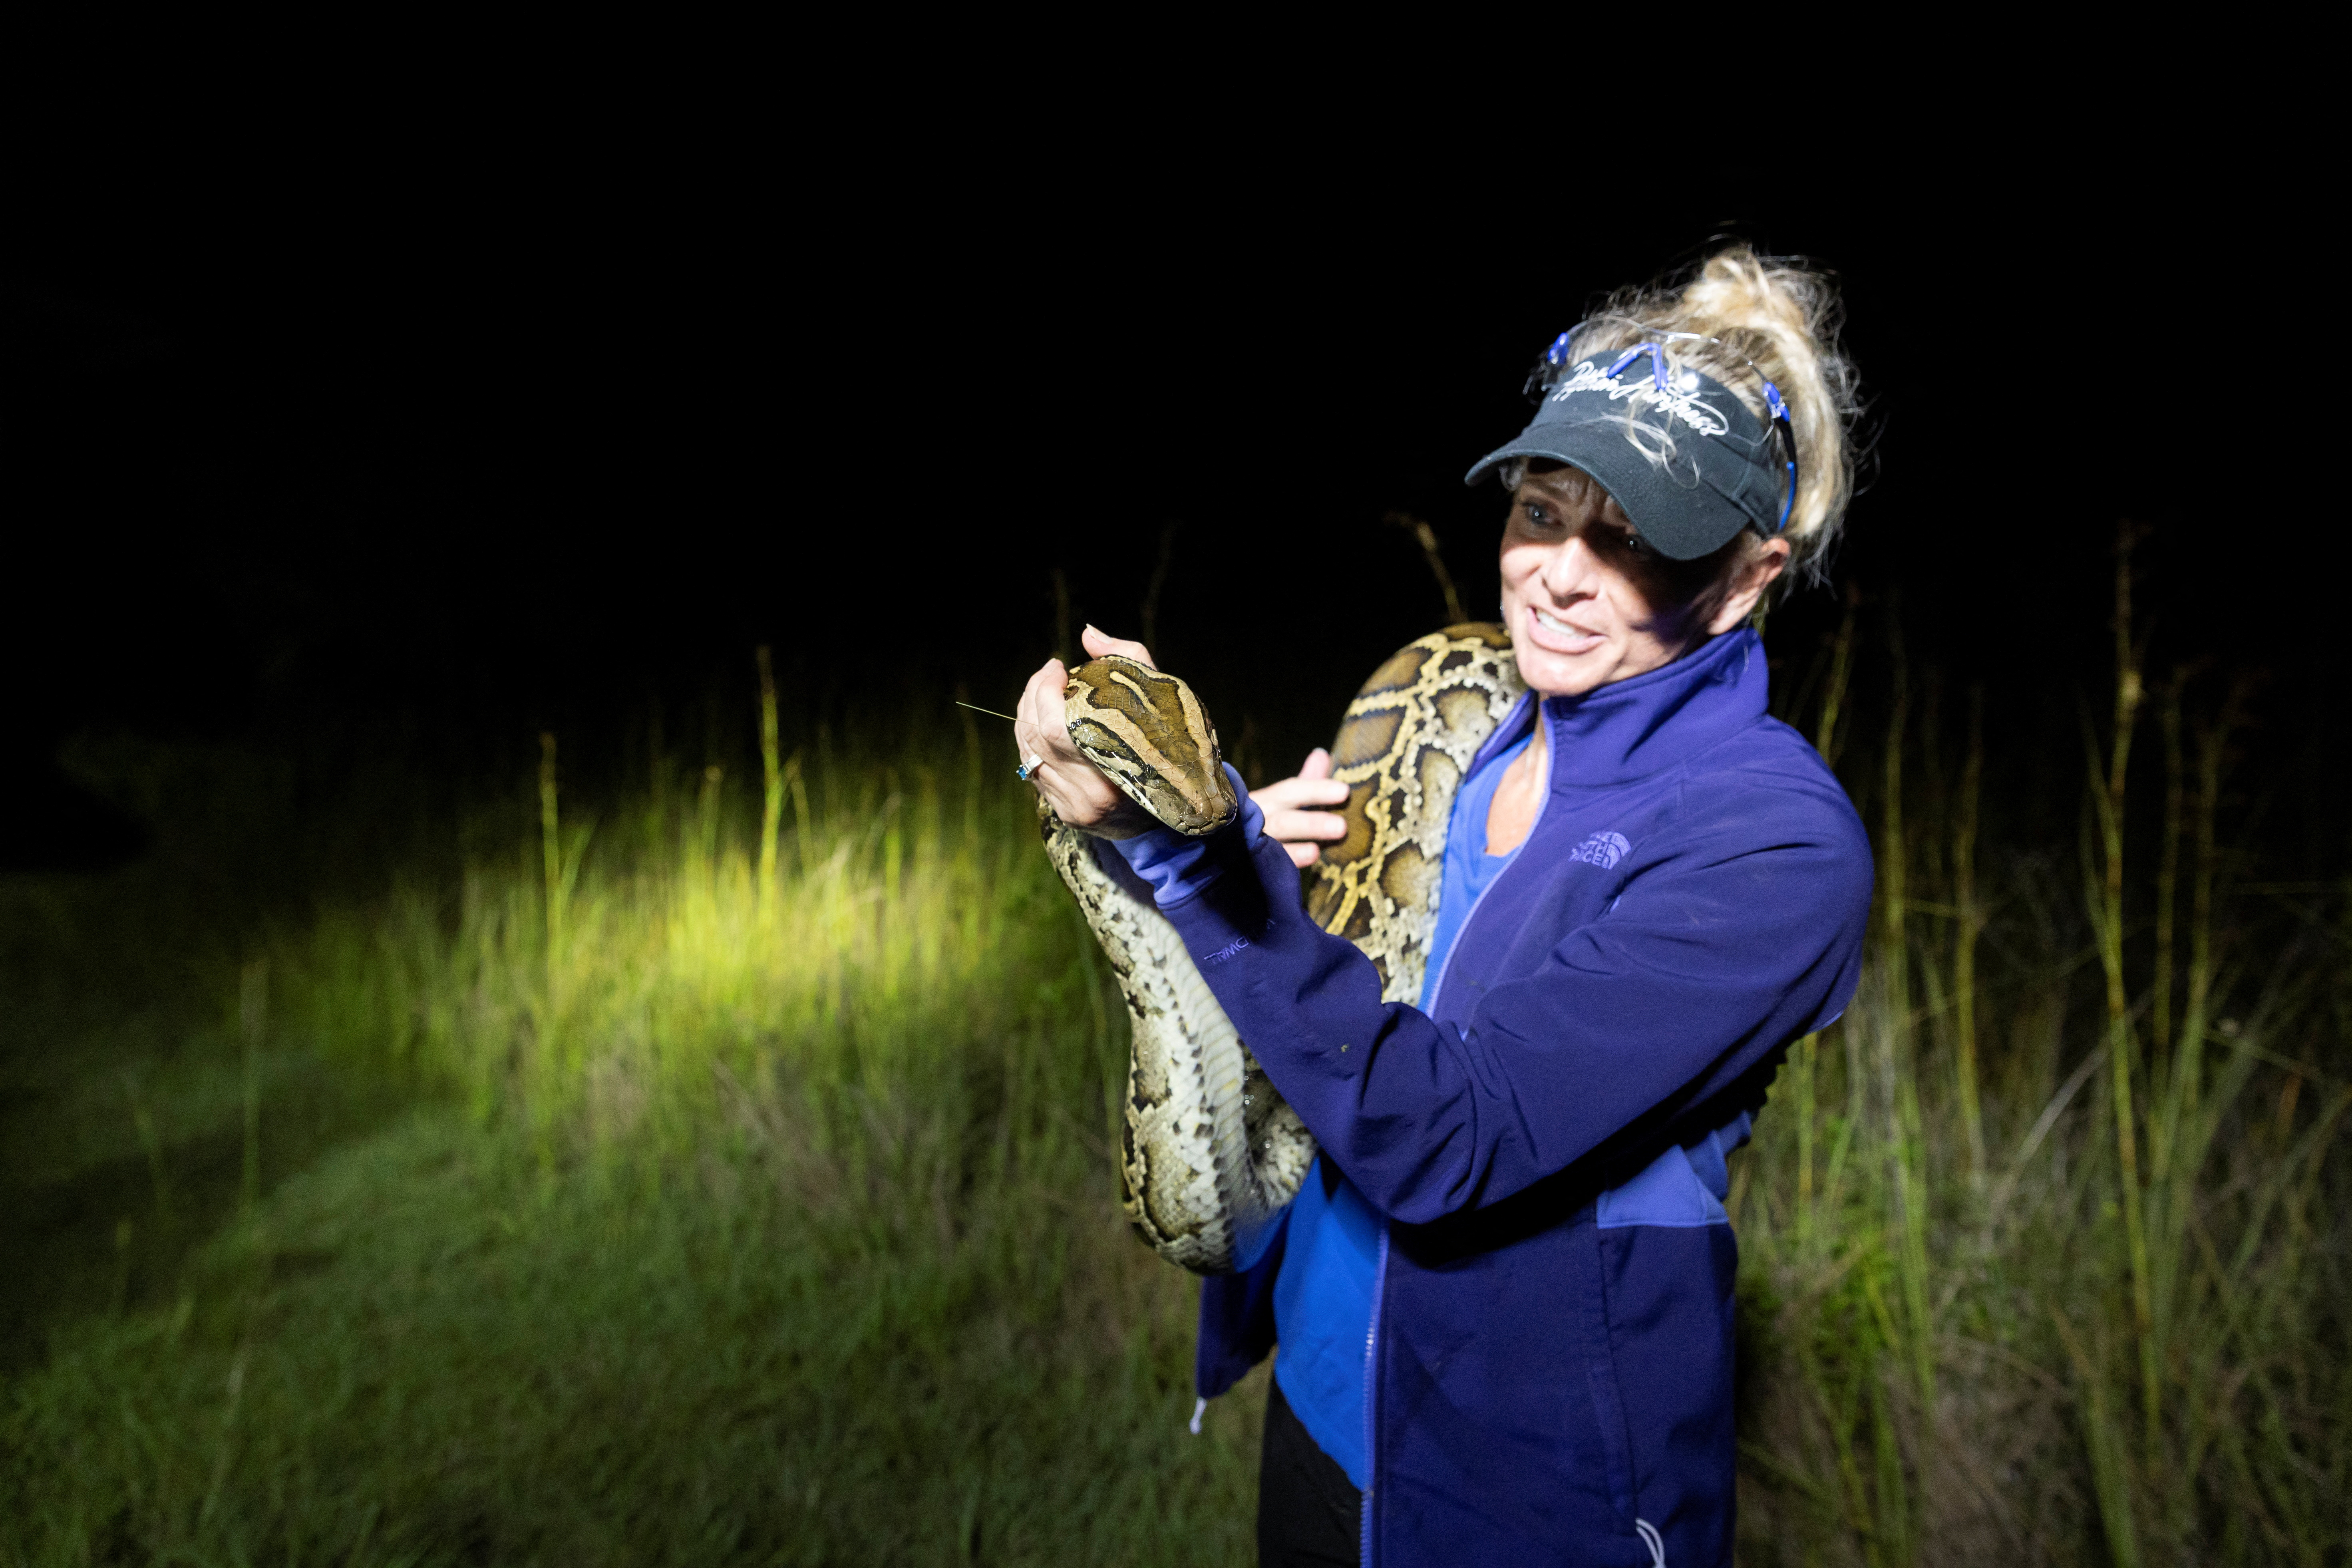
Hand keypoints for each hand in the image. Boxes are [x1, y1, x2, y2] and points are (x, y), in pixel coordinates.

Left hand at [1015, 625, 1158, 836]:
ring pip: (1028, 752)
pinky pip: (1032, 770)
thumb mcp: (1159, 695)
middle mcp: (1090, 797)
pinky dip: (1030, 740)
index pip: (1054, 728)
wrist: (1177, 805)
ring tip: (1042, 690)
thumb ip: (1126, 658)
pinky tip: (1041, 720)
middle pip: (1036, 736)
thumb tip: (1087, 634)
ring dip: (1027, 715)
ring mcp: (1074, 808)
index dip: (1045, 691)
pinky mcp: (1065, 813)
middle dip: (1033, 695)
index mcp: (1115, 771)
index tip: (1058, 666)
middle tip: (1049, 673)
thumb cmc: (1168, 743)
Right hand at [1252, 748, 1349, 867]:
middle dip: (1311, 823)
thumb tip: (1322, 754)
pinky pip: (1261, 872)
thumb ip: (1306, 781)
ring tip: (1315, 852)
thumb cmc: (1261, 819)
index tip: (1344, 791)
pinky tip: (1290, 873)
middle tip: (1341, 827)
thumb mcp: (1282, 800)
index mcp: (1265, 800)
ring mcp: (1248, 848)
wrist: (1215, 850)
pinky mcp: (1246, 871)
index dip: (1317, 790)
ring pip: (1271, 847)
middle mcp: (1254, 822)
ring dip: (1294, 851)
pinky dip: (1275, 872)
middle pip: (1284, 820)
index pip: (1290, 791)